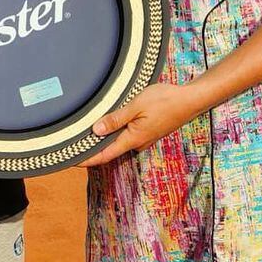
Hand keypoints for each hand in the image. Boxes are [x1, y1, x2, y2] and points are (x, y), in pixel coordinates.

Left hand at [80, 82, 199, 166]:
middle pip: (110, 148)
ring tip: (88, 129)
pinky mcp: (149, 131)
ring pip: (119, 140)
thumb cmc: (165, 100)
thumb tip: (96, 130)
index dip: (86, 159)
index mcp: (133, 139)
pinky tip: (111, 121)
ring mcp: (144, 138)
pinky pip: (128, 134)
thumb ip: (116, 119)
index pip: (104, 155)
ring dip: (105, 137)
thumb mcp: (136, 105)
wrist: (190, 100)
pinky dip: (116, 130)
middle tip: (73, 141)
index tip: (71, 161)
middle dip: (93, 146)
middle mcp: (138, 143)